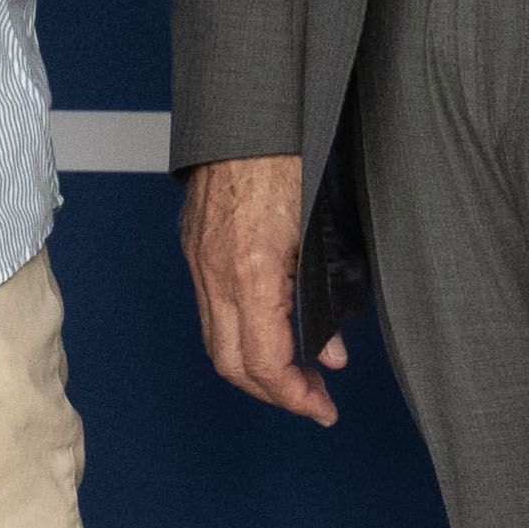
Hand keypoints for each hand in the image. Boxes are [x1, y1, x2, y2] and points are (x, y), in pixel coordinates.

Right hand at [182, 154, 340, 424]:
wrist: (246, 119)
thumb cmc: (288, 164)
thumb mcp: (321, 238)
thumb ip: (325, 301)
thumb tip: (333, 353)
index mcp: (252, 273)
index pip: (265, 362)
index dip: (295, 396)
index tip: (323, 408)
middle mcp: (216, 276)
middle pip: (231, 365)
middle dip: (273, 394)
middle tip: (313, 400)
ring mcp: (199, 264)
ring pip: (216, 343)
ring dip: (254, 370)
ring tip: (295, 374)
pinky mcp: (195, 252)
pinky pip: (210, 313)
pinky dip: (238, 337)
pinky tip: (268, 333)